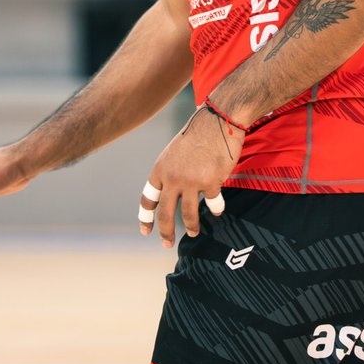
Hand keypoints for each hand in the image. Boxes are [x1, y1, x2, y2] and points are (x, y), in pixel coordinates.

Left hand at [140, 107, 239, 247]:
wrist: (217, 120)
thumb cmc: (198, 134)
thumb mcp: (174, 152)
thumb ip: (170, 173)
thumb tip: (171, 194)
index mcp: (160, 169)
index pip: (148, 199)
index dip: (145, 217)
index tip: (145, 231)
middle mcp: (172, 177)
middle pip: (165, 213)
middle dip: (165, 232)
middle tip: (167, 243)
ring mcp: (191, 181)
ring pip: (188, 214)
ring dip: (191, 226)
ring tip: (194, 232)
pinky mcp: (211, 183)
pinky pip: (212, 204)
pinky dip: (215, 208)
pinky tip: (218, 209)